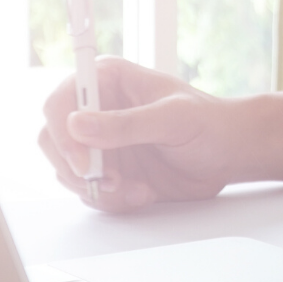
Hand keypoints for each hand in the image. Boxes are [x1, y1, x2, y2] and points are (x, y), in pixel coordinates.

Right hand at [37, 57, 239, 211]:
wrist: (229, 154)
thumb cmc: (210, 123)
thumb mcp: (173, 118)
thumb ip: (126, 123)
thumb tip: (77, 124)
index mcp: (108, 80)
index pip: (60, 101)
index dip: (63, 133)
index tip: (85, 162)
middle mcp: (97, 111)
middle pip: (53, 140)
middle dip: (77, 169)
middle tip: (112, 182)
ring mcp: (100, 143)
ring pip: (68, 172)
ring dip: (100, 189)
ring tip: (138, 188)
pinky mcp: (109, 171)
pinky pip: (90, 193)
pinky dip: (113, 200)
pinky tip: (143, 192)